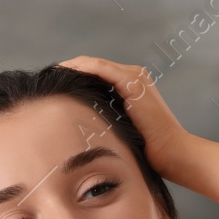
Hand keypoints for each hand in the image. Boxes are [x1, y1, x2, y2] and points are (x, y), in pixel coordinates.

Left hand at [57, 55, 195, 181]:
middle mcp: (134, 75)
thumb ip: (106, 120)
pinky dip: (81, 68)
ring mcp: (135, 77)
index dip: (73, 77)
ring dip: (70, 67)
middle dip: (68, 71)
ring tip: (49, 76)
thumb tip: (79, 126)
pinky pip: (100, 69)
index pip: (96, 74)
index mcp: (132, 84)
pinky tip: (63, 74)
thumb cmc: (150, 151)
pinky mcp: (133, 82)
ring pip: (93, 64)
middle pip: (92, 67)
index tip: (53, 86)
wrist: (173, 154)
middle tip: (45, 80)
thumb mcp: (122, 131)